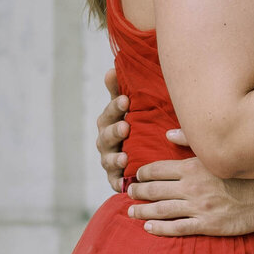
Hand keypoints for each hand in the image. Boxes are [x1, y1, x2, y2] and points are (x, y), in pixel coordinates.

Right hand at [96, 71, 127, 195]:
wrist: (147, 153)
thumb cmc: (137, 123)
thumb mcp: (130, 107)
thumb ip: (120, 90)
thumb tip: (112, 68)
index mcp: (110, 121)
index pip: (110, 112)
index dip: (115, 106)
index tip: (126, 100)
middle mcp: (106, 140)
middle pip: (106, 136)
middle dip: (114, 131)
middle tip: (125, 127)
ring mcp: (110, 159)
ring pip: (108, 159)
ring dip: (114, 158)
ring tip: (124, 157)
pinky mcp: (116, 178)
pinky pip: (115, 182)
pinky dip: (118, 182)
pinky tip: (124, 185)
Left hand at [128, 137, 253, 236]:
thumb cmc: (247, 169)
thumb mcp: (219, 150)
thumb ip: (191, 141)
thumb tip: (168, 132)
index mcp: (193, 166)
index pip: (158, 168)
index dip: (142, 172)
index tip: (135, 175)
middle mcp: (192, 186)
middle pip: (154, 189)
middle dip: (137, 191)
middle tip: (127, 193)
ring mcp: (199, 207)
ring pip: (161, 209)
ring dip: (142, 210)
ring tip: (130, 212)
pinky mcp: (208, 224)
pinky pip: (178, 227)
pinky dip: (160, 228)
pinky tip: (148, 228)